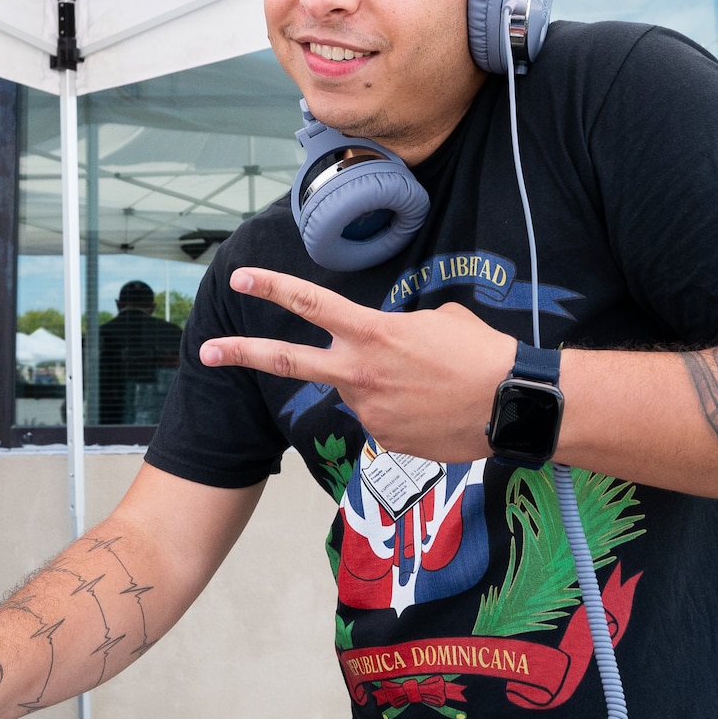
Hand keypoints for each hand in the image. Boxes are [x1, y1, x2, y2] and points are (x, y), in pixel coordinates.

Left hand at [199, 268, 515, 463]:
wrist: (512, 404)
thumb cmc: (481, 352)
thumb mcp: (436, 321)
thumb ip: (396, 329)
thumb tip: (387, 346)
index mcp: (371, 333)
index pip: (310, 303)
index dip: (272, 286)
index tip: (241, 277)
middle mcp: (359, 372)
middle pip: (287, 361)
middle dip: (241, 354)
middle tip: (205, 352)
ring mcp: (368, 411)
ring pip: (357, 392)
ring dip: (381, 387)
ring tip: (430, 386)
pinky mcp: (386, 442)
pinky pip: (384, 421)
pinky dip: (404, 413)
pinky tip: (438, 411)